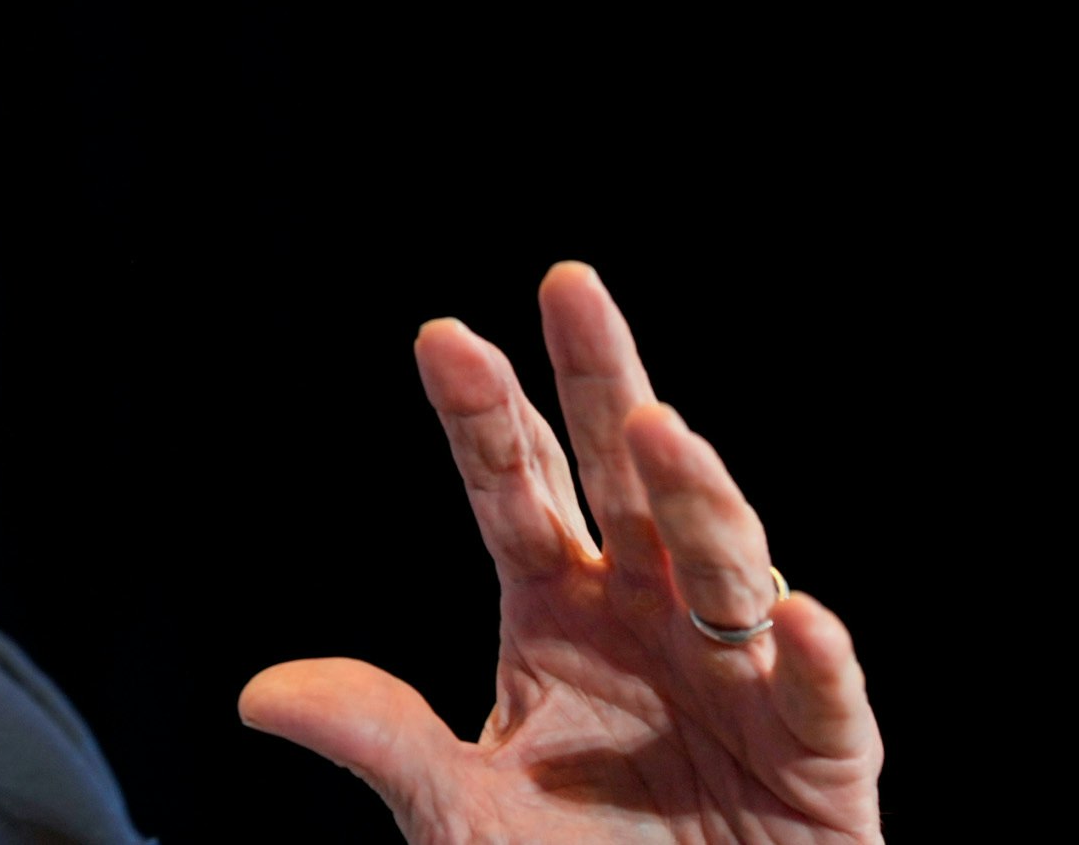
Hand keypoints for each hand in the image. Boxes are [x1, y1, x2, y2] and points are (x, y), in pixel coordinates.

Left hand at [239, 263, 882, 843]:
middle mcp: (651, 614)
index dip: (485, 417)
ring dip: (696, 495)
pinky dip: (811, 660)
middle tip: (569, 286)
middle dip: (602, 381)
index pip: (514, 490)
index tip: (443, 338)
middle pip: (627, 481)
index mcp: (559, 606)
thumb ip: (382, 741)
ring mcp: (740, 673)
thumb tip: (258, 695)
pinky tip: (796, 617)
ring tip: (659, 427)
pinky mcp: (819, 755)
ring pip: (724, 562)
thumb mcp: (458, 812)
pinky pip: (818, 698)